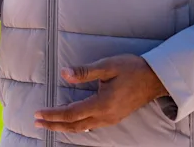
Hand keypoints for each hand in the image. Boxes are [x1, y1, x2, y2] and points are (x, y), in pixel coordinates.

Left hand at [34, 55, 168, 132]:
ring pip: (82, 128)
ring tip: (50, 123)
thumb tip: (64, 74)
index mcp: (102, 104)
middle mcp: (105, 116)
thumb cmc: (133, 69)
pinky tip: (72, 122)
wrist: (156, 79)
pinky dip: (77, 125)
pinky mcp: (114, 118)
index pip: (71, 113)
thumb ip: (85, 72)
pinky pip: (91, 126)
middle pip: (74, 125)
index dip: (52, 115)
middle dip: (54, 124)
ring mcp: (110, 119)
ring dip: (64, 126)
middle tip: (37, 122)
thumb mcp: (108, 66)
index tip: (37, 114)